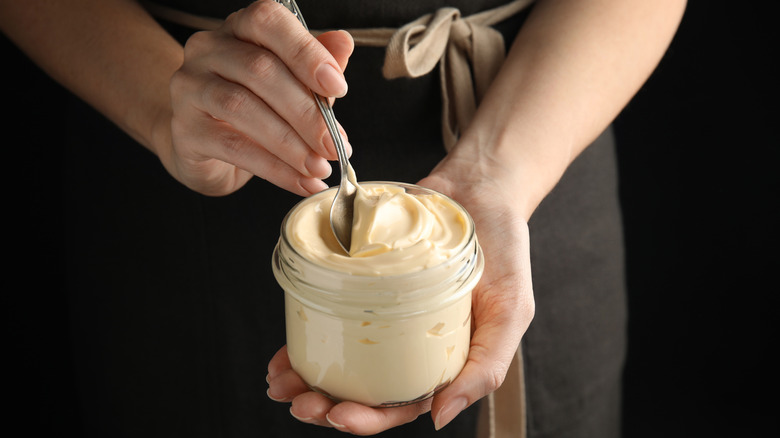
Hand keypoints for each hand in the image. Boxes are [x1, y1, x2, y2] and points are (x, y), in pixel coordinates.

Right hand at [165, 0, 353, 195]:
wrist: (205, 147)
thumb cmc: (255, 107)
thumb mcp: (292, 84)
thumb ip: (315, 65)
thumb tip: (344, 42)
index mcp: (239, 28)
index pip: (268, 21)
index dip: (305, 52)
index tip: (338, 87)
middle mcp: (208, 49)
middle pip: (259, 70)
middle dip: (306, 113)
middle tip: (335, 144)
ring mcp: (190, 87)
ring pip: (243, 108)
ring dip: (290, 143)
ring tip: (320, 166)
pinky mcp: (184, 129)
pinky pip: (233, 147)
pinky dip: (274, 168)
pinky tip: (300, 181)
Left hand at [266, 170, 534, 433]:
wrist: (480, 188)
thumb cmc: (504, 250)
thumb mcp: (511, 312)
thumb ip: (486, 367)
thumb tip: (441, 417)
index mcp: (440, 361)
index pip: (400, 404)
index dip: (367, 419)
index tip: (338, 416)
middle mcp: (405, 343)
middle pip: (361, 389)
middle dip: (324, 404)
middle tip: (299, 401)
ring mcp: (381, 314)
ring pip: (338, 359)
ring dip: (306, 378)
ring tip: (280, 381)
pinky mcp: (361, 284)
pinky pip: (328, 314)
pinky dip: (304, 335)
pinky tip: (283, 350)